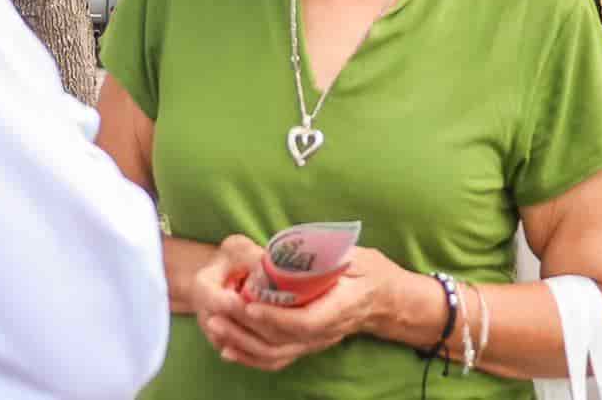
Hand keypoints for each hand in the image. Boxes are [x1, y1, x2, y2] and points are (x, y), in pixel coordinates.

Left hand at [197, 245, 405, 372]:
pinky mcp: (306, 345)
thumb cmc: (368, 271)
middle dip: (248, 329)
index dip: (277, 317)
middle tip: (219, 311)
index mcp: (343, 306)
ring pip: (278, 354)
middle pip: (285, 342)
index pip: (307, 321)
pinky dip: (250, 356)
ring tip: (216, 326)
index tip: (250, 304)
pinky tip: (227, 349)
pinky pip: (277, 358)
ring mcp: (317, 342)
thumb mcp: (355, 255)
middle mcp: (328, 331)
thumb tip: (298, 243)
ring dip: (243, 343)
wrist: (385, 299)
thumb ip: (328, 252)